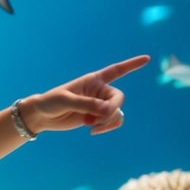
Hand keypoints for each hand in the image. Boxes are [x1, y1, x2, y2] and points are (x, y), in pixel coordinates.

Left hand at [20, 55, 149, 135]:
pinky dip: (106, 127)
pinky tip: (92, 131)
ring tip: (90, 125)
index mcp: (93, 80)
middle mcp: (99, 91)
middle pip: (119, 98)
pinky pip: (113, 121)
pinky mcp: (97, 117)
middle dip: (110, 110)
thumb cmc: (51, 102)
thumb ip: (86, 104)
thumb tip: (107, 110)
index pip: (116, 70)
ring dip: (107, 121)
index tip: (146, 58)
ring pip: (117, 112)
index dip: (131, 65)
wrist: (42, 116)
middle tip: (95, 119)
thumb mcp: (66, 101)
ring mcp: (99, 104)